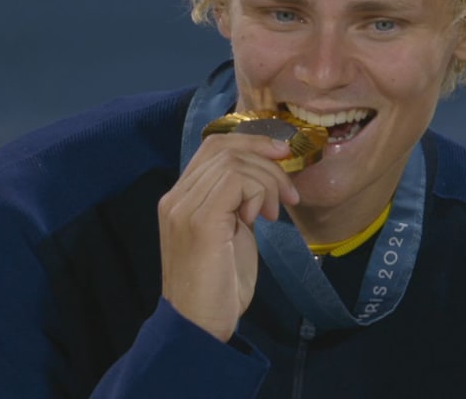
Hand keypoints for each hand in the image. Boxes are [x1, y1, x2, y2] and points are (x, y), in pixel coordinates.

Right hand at [158, 133, 299, 341]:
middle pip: (224, 147)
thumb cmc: (220, 285)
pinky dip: (260, 191)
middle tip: (289, 191)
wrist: (200, 325)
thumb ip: (238, 203)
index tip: (282, 155)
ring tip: (275, 213)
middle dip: (266, 159)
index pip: (214, 146)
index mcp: (181, 198)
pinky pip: (236, 180)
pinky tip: (263, 218)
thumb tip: (264, 178)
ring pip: (234, 161)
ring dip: (268, 180)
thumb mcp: (232, 233)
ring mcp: (184, 208)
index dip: (252, 141)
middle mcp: (176, 198)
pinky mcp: (200, 221)